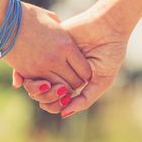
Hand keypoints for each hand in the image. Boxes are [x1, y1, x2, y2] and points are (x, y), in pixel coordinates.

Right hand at [0, 3, 91, 89]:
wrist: (3, 19)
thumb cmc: (29, 15)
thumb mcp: (52, 20)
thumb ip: (63, 30)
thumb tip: (65, 33)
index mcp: (66, 45)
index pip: (85, 70)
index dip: (86, 73)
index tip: (81, 70)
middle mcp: (56, 59)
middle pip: (75, 83)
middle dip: (75, 83)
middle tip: (71, 78)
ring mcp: (41, 68)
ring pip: (60, 89)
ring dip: (61, 88)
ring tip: (59, 81)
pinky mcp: (27, 73)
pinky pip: (42, 88)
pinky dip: (47, 87)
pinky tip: (46, 81)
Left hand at [14, 9, 128, 117]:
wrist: (108, 27)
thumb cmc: (109, 54)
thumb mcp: (102, 80)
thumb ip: (85, 99)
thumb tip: (63, 114)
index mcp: (70, 81)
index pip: (54, 100)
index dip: (54, 106)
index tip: (61, 105)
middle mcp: (59, 71)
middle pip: (41, 93)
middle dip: (45, 99)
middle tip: (56, 94)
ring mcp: (51, 59)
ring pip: (34, 79)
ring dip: (37, 89)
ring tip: (50, 86)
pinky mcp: (47, 45)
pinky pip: (32, 62)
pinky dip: (31, 73)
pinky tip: (39, 77)